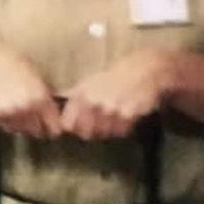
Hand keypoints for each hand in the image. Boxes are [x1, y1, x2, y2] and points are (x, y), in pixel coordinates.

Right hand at [0, 41, 61, 138]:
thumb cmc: (15, 64)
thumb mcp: (37, 76)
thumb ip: (46, 94)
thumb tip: (55, 110)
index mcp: (40, 97)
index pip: (54, 126)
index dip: (54, 126)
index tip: (53, 124)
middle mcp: (27, 108)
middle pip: (39, 132)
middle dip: (40, 127)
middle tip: (38, 120)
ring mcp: (11, 113)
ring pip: (24, 131)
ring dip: (26, 126)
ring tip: (24, 115)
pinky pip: (9, 128)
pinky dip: (12, 124)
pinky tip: (12, 112)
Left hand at [61, 49, 175, 139]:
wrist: (146, 69)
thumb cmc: (116, 75)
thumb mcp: (91, 81)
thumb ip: (75, 95)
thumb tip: (57, 103)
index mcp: (81, 94)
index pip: (68, 124)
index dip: (73, 127)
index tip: (79, 126)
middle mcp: (93, 102)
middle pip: (86, 134)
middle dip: (92, 131)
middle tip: (101, 122)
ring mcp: (110, 110)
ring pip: (104, 134)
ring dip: (109, 129)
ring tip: (115, 115)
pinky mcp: (127, 115)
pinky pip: (121, 132)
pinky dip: (124, 128)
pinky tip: (127, 114)